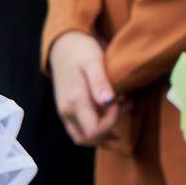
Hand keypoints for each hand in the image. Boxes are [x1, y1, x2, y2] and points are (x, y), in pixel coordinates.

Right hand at [49, 30, 119, 145]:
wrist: (63, 46)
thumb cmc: (80, 51)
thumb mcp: (93, 61)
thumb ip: (100, 83)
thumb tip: (108, 102)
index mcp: (74, 101)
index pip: (95, 130)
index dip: (111, 121)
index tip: (119, 102)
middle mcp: (66, 111)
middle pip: (89, 138)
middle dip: (109, 129)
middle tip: (123, 106)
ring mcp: (64, 112)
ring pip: (84, 137)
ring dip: (103, 131)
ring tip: (120, 109)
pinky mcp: (65, 111)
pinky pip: (80, 130)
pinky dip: (96, 128)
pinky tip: (109, 113)